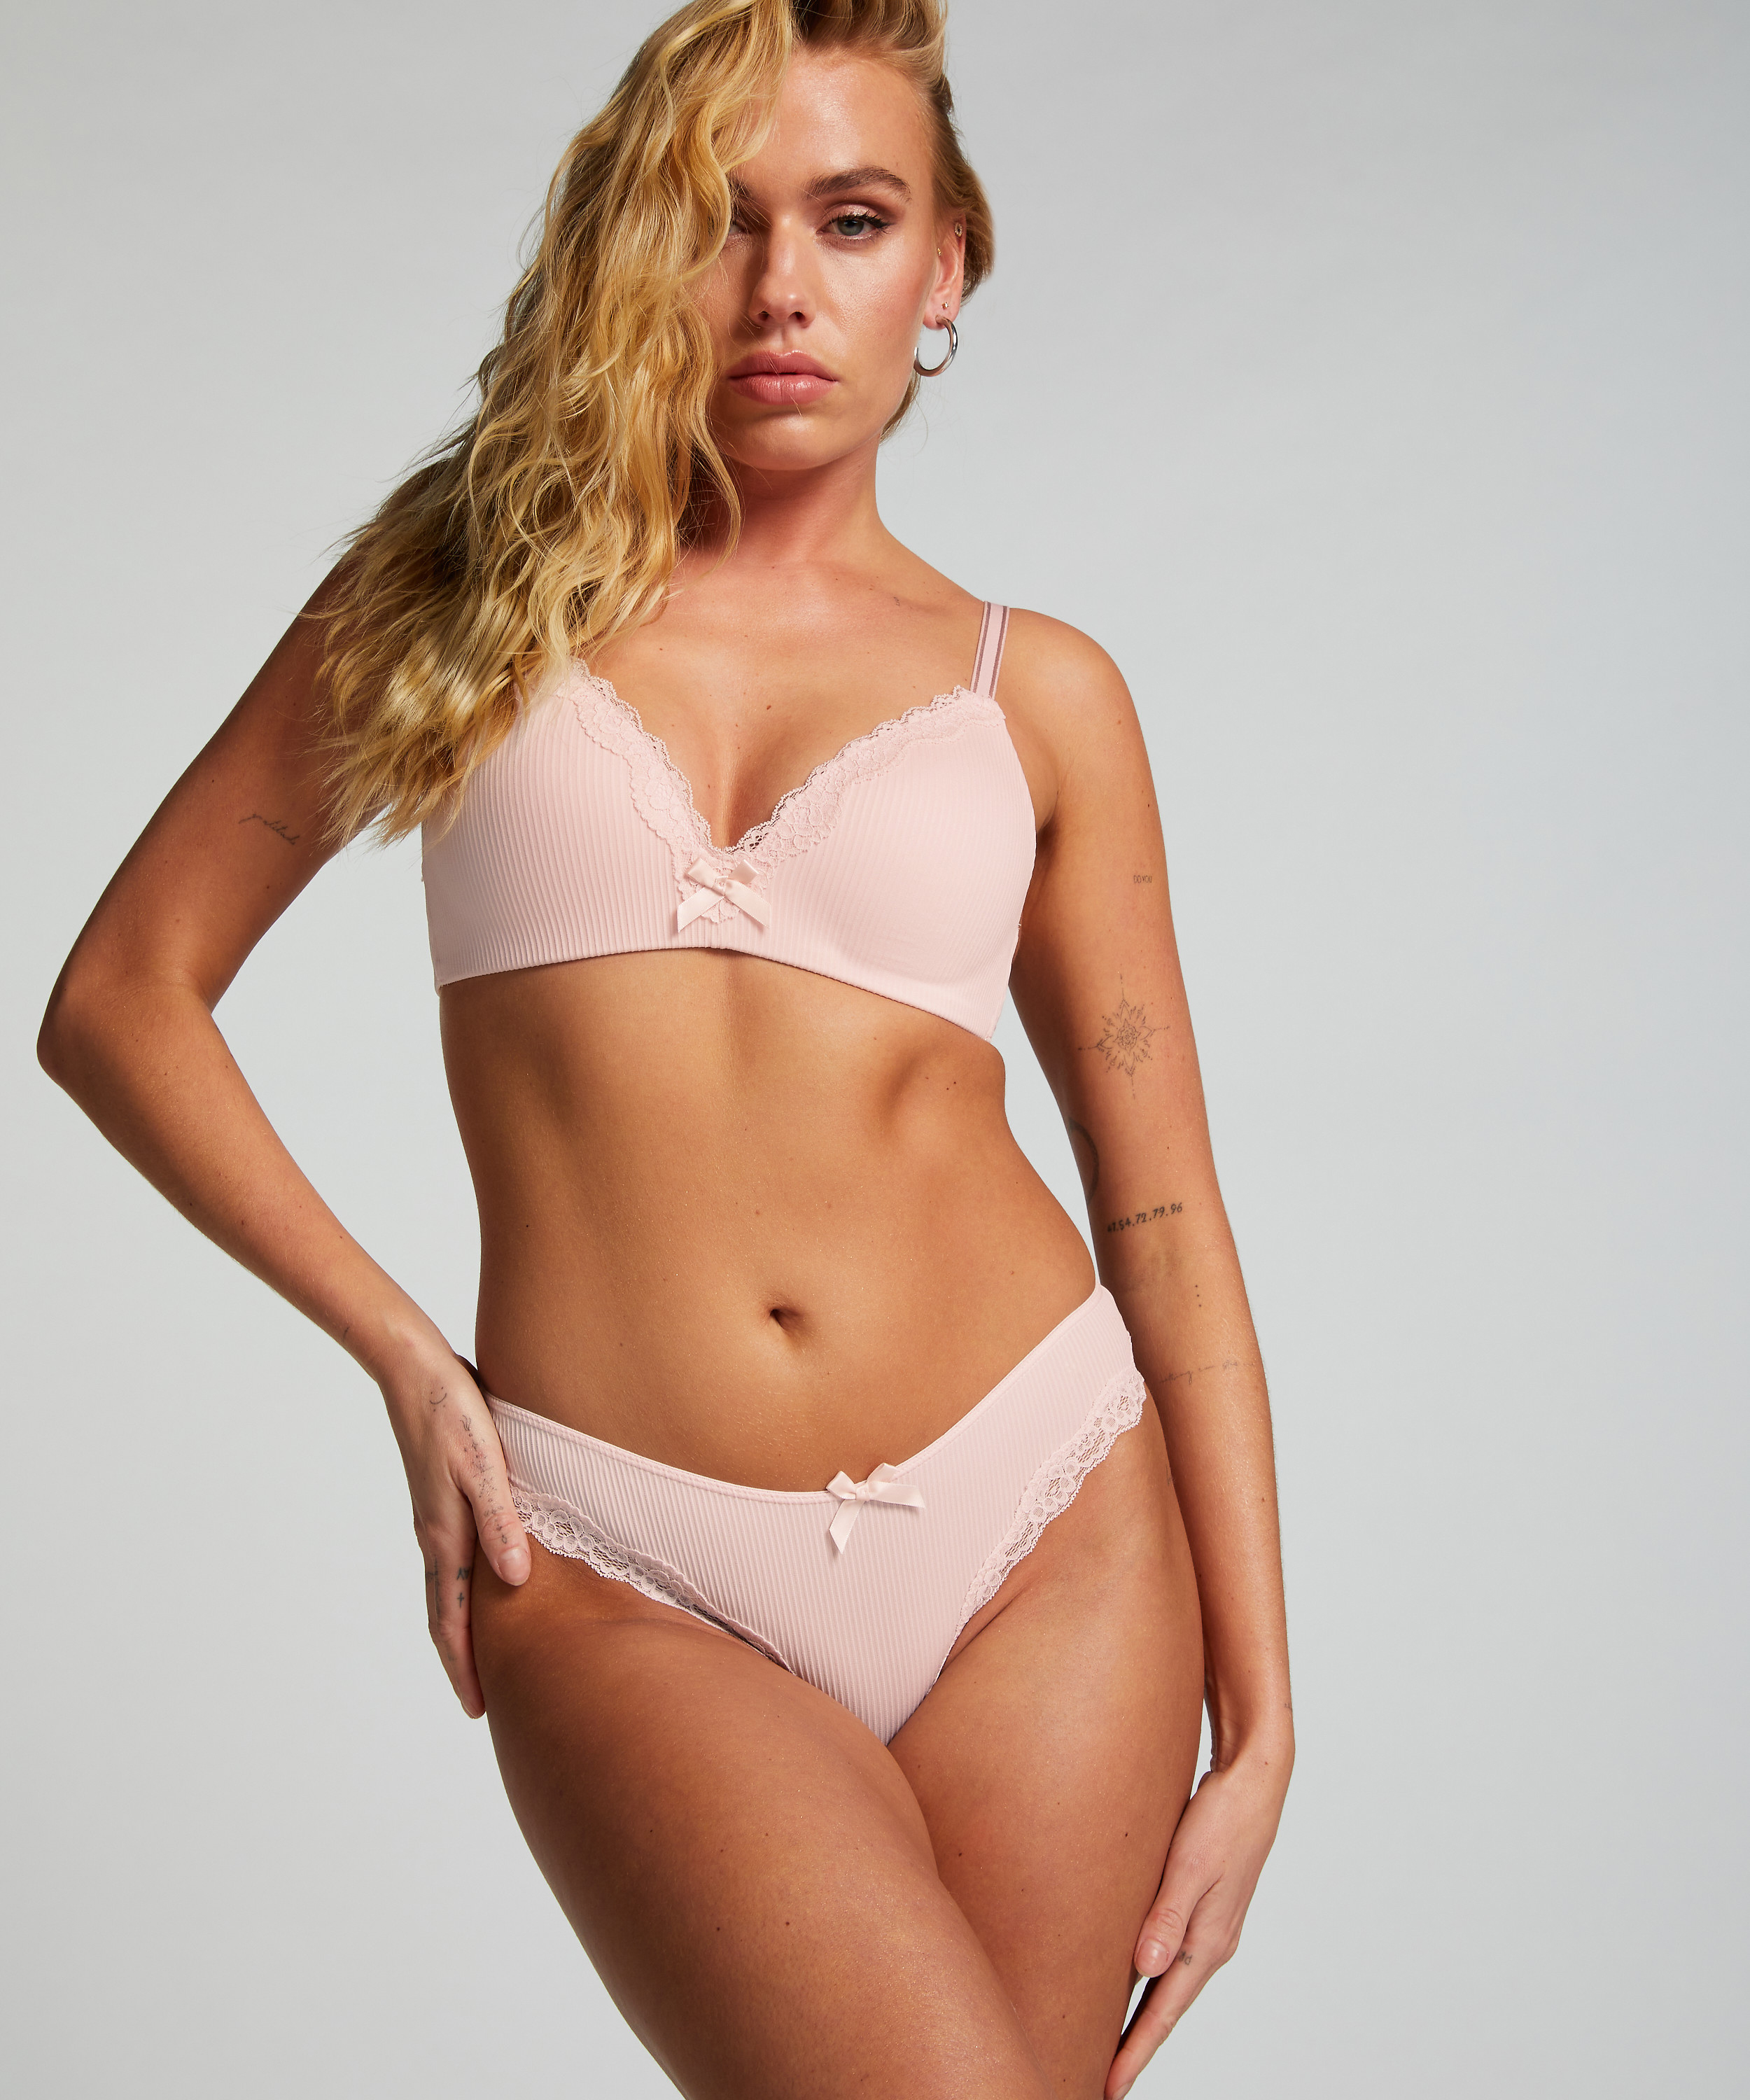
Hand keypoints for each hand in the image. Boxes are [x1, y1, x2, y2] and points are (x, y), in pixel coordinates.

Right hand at [380, 1340, 530, 1716]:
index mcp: (445, 1536)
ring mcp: (435, 1516)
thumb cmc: (453, 1411)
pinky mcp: (441, 1495)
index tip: (478, 1710)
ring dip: (461, 1625)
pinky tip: (485, 1579)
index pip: (451, 1620)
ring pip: (447, 1587)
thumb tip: (516, 1580)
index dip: (465, 1667)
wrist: (414, 1369)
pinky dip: (463, 1586)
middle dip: (461, 1659)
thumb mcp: (484, 1466)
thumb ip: (502, 1520)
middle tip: (481, 1700)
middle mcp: (436, 1535)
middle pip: (444, 1614)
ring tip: (483, 1652)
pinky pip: (452, 1557)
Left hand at [1106, 1735, 1291, 2098]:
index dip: (1135, 2051)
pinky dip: (1149, 1980)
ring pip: (1167, 1984)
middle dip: (1135, 2046)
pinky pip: (1169, 1956)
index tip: (1109, 2087)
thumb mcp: (1192, 1864)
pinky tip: (1133, 1981)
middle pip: (1165, 2008)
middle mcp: (1210, 1943)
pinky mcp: (1200, 1906)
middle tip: (1103, 2080)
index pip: (1163, 2012)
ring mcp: (1208, 1927)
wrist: (1255, 1781)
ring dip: (1142, 2016)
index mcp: (1207, 1942)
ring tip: (1112, 2044)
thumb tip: (1145, 1970)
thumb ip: (1167, 1916)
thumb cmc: (1223, 1817)